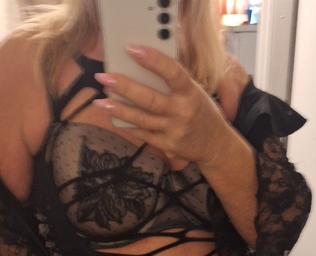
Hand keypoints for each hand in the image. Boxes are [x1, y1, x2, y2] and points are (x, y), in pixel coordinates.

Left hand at [93, 45, 233, 166]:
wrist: (215, 145)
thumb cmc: (202, 112)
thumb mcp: (196, 92)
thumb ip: (175, 82)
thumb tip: (144, 66)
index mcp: (191, 94)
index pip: (172, 73)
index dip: (152, 60)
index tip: (132, 49)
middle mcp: (182, 112)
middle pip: (149, 99)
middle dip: (124, 87)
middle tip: (103, 78)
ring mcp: (174, 131)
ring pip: (141, 119)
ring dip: (118, 110)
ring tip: (100, 103)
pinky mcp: (167, 145)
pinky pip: (143, 134)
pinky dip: (128, 126)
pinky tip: (113, 119)